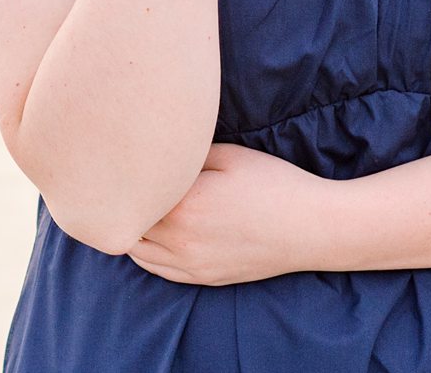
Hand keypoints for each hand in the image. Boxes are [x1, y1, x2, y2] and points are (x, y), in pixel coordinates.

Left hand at [125, 141, 334, 285]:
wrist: (311, 227)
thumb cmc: (273, 184)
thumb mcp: (228, 155)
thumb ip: (185, 155)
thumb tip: (155, 153)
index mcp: (184, 205)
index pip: (131, 195)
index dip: (122, 177)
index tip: (119, 161)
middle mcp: (181, 240)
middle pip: (128, 224)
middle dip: (122, 203)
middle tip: (121, 181)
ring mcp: (192, 264)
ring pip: (136, 251)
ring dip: (130, 228)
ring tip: (133, 205)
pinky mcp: (204, 277)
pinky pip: (157, 270)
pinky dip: (145, 252)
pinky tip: (149, 233)